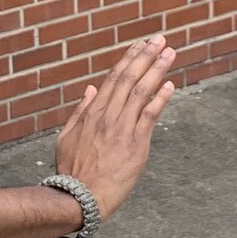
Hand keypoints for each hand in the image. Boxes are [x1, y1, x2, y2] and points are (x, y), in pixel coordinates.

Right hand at [53, 37, 177, 219]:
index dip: (129, 59)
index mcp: (92, 113)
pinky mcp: (136, 145)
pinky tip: (170, 84)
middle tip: (160, 39)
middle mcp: (108, 116)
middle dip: (146, 56)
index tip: (141, 44)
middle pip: (130, 79)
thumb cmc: (72, 171)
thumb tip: (91, 89)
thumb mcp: (66, 137)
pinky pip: (150, 116)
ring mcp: (122, 129)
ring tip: (169, 53)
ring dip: (157, 69)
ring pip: (142, 92)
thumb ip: (80, 112)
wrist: (79, 198)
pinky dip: (161, 98)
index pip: (114, 78)